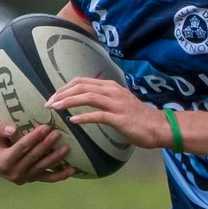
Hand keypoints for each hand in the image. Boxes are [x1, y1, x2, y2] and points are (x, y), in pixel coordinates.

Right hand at [0, 119, 73, 183]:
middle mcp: (13, 173)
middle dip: (47, 145)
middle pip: (34, 158)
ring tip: (67, 147)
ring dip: (55, 158)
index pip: (21, 148)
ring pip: (42, 167)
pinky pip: (47, 178)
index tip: (45, 127)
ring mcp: (23, 178)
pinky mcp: (31, 178)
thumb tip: (13, 130)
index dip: (34, 138)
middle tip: (58, 134)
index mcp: (2, 162)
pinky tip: (72, 170)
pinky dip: (60, 175)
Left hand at [44, 77, 169, 149]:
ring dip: (68, 102)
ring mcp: (116, 104)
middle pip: (81, 86)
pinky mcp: (119, 118)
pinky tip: (73, 121)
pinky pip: (98, 115)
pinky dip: (84, 117)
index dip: (65, 87)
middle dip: (62, 94)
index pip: (82, 81)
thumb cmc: (138, 117)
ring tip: (55, 108)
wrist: (158, 127)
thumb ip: (104, 99)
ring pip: (87, 97)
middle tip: (49, 103)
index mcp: (110, 86)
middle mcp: (112, 91)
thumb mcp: (119, 102)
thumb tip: (86, 100)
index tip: (53, 97)